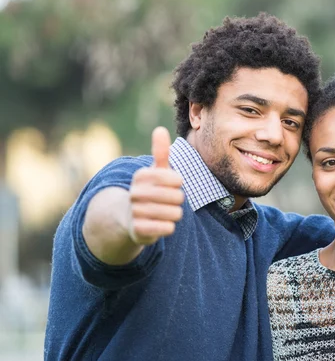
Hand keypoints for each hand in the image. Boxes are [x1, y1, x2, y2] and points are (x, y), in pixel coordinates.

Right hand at [128, 127, 184, 244]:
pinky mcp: (138, 230)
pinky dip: (169, 227)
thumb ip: (160, 152)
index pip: (176, 179)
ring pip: (175, 214)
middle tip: (169, 201)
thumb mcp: (155, 171)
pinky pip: (167, 228)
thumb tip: (160, 129)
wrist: (129, 218)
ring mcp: (135, 212)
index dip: (178, 183)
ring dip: (175, 214)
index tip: (171, 184)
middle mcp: (135, 193)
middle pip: (178, 197)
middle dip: (178, 200)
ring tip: (165, 212)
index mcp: (141, 176)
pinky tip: (162, 224)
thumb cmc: (150, 190)